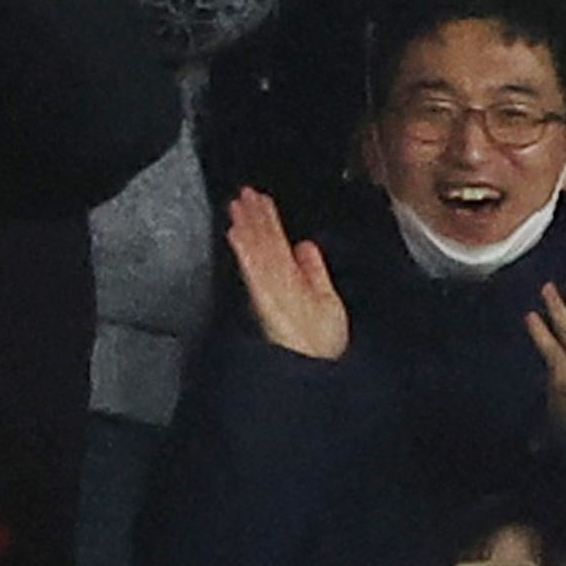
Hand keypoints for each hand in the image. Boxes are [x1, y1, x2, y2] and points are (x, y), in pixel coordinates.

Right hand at [227, 189, 349, 360]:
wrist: (325, 372)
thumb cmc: (322, 344)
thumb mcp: (326, 299)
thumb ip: (314, 272)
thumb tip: (305, 246)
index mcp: (291, 283)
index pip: (276, 245)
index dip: (267, 221)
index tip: (257, 198)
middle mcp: (279, 286)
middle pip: (264, 245)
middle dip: (254, 219)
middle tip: (242, 193)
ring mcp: (273, 294)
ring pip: (259, 254)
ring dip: (249, 229)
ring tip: (238, 206)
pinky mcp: (269, 305)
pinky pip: (256, 274)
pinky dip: (246, 254)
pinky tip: (238, 236)